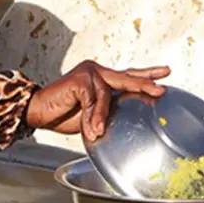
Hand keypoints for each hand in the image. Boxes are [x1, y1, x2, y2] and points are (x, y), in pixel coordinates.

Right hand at [25, 61, 169, 140]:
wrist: (38, 112)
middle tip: (160, 90)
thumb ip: (108, 112)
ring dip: (101, 116)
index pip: (128, 74)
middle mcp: (97, 71)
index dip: (146, 74)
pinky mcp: (80, 79)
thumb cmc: (63, 114)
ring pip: (108, 94)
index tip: (165, 73)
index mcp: (102, 78)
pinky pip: (94, 100)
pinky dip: (92, 116)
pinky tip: (89, 128)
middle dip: (144, 84)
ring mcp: (89, 72)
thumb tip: (128, 119)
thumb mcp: (93, 115)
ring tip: (96, 131)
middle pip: (126, 77)